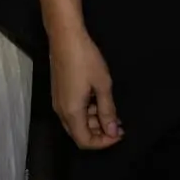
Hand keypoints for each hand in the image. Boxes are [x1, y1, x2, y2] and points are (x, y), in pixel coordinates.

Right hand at [49, 28, 122, 149]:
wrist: (65, 36)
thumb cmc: (85, 60)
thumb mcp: (102, 85)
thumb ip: (108, 111)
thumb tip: (113, 132)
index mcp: (71, 113)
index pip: (85, 141)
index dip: (104, 143)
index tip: (120, 133)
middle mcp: (61, 111)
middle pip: (79, 134)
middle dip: (100, 133)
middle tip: (118, 123)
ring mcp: (59, 101)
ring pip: (77, 122)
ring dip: (94, 121)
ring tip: (112, 111)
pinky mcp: (59, 92)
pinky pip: (73, 111)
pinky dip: (87, 112)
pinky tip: (99, 100)